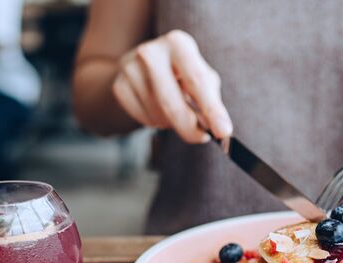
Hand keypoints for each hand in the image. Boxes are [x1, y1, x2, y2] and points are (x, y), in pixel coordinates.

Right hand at [112, 29, 231, 142]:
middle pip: (172, 103)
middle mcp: (150, 52)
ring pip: (158, 115)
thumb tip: (218, 129)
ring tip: (176, 111)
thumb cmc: (181, 73)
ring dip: (173, 123)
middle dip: (190, 128)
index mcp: (178, 43)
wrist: (142, 66)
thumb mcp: (201, 76)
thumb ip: (210, 100)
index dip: (212, 110)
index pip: (197, 81)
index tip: (223, 132)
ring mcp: (130, 69)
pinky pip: (143, 119)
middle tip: (202, 137)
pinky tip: (158, 110)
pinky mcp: (119, 86)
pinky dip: (156, 122)